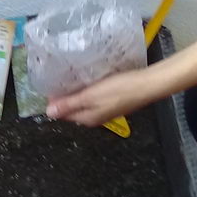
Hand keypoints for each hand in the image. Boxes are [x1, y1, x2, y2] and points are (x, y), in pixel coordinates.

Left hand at [47, 66, 164, 126]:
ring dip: (75, 92)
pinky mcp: (112, 102)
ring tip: (69, 77)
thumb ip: (69, 104)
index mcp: (86, 119)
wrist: (147, 85)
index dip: (54, 101)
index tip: (50, 84)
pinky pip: (93, 98)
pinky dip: (87, 90)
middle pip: (72, 109)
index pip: (62, 113)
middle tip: (58, 78)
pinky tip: (87, 80)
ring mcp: (104, 110)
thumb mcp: (90, 96)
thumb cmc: (119, 90)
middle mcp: (94, 118)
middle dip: (64, 96)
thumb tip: (48, 113)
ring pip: (82, 103)